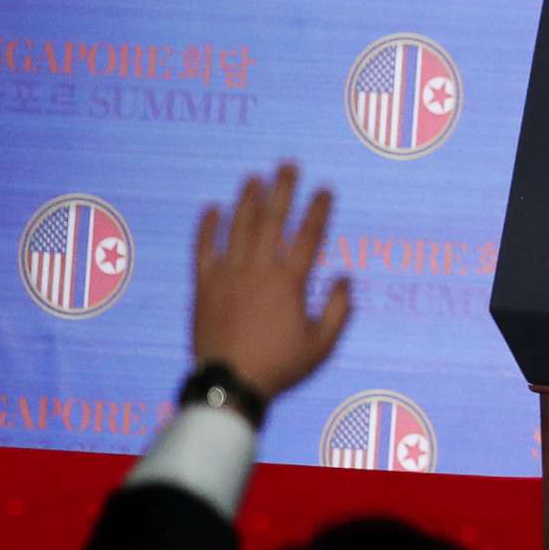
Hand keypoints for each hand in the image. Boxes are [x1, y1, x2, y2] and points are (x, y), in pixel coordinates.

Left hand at [191, 163, 352, 400]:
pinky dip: (207, 227)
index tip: (325, 190)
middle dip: (282, 190)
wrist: (230, 383)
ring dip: (247, 200)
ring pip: (238, 228)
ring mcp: (228, 276)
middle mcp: (258, 271)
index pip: (308, 236)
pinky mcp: (204, 286)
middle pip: (272, 220)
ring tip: (254, 177)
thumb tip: (345, 277)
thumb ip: (339, 308)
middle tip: (288, 166)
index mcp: (289, 283)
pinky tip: (212, 209)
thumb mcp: (323, 344)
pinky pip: (204, 249)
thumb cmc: (280, 366)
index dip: (318, 210)